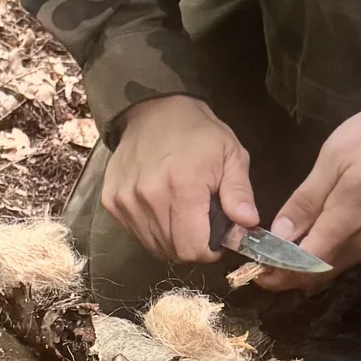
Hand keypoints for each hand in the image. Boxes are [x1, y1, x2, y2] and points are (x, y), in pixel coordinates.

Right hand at [102, 94, 256, 266]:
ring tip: (181, 213)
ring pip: (153, 245)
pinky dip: (151, 228)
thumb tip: (248, 223)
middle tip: (201, 223)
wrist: (154, 109)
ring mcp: (125, 200)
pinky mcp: (111, 201)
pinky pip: (135, 233)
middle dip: (192, 245)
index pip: (192, 249)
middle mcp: (148, 197)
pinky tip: (161, 207)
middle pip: (173, 251)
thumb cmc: (198, 133)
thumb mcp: (231, 156)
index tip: (216, 238)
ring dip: (171, 238)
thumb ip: (239, 193)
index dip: (209, 251)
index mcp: (182, 188)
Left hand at [254, 104, 360, 291]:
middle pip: (321, 275)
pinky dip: (334, 256)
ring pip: (339, 268)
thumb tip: (280, 235)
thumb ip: (306, 201)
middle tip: (266, 267)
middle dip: (290, 276)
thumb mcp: (333, 158)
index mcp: (346, 224)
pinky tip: (323, 240)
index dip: (278, 274)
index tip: (257, 271)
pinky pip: (356, 257)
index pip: (305, 266)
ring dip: (312, 267)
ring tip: (289, 253)